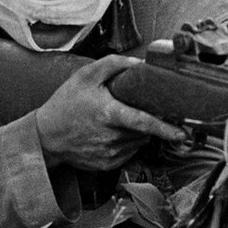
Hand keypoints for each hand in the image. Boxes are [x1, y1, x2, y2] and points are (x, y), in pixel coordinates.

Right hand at [33, 54, 184, 170]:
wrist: (44, 136)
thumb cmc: (65, 104)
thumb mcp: (85, 76)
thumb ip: (113, 64)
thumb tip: (138, 62)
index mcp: (108, 115)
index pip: (144, 123)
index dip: (165, 128)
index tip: (182, 133)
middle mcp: (111, 137)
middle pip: (143, 131)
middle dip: (147, 121)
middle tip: (135, 111)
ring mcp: (109, 154)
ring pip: (138, 142)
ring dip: (136, 132)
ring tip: (117, 121)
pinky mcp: (106, 165)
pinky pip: (128, 152)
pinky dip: (127, 143)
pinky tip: (111, 134)